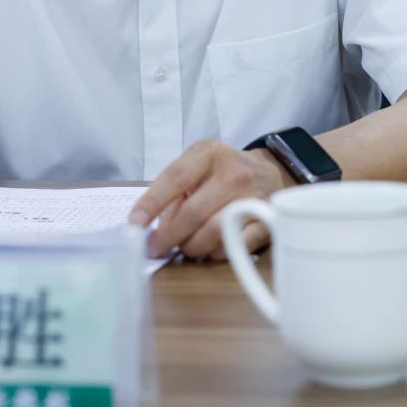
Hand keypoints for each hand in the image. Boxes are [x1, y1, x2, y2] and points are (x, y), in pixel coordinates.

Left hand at [128, 140, 290, 259]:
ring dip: (192, 246)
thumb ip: (176, 190)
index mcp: (210, 153)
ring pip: (213, 233)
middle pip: (192, 213)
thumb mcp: (199, 166)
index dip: (152, 203)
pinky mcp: (266, 222)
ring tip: (185, 246)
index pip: (175, 178)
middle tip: (156, 247)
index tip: (134, 225)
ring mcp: (252, 198)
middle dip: (169, 236)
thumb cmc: (223, 172)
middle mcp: (233, 173)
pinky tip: (210, 248)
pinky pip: (234, 246)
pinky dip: (215, 253)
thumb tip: (151, 226)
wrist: (272, 173)